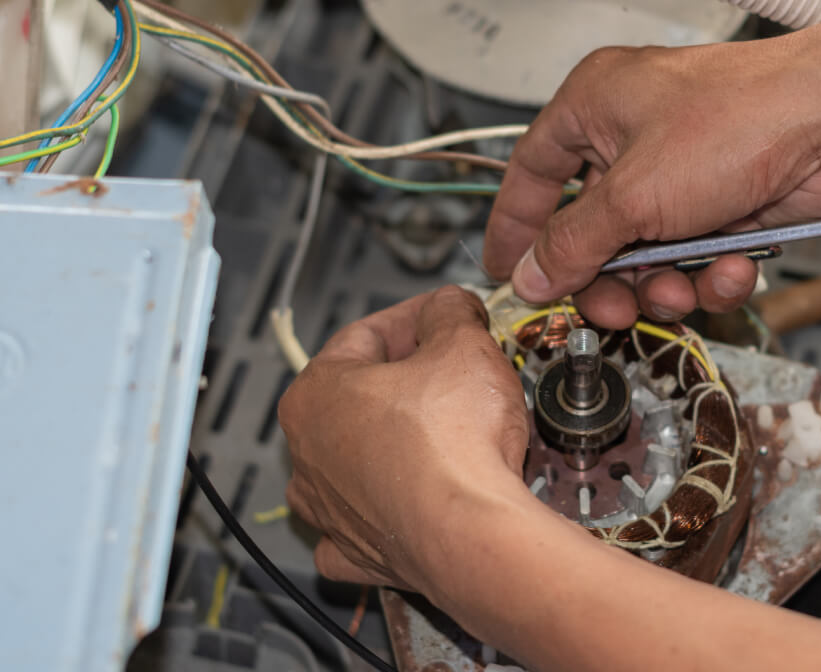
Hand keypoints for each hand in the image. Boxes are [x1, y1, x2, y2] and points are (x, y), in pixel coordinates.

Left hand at [279, 286, 530, 593]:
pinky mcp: (356, 552)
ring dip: (395, 441)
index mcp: (316, 393)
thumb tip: (449, 306)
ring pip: (357, 459)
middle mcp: (308, 452)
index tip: (448, 317)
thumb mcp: (463, 344)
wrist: (474, 534)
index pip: (366, 335)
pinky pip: (364, 522)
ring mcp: (327, 508)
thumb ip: (451, 313)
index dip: (417, 319)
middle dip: (410, 379)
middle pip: (360, 397)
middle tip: (457, 370)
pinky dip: (388, 507)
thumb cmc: (457, 442)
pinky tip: (415, 496)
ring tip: (449, 431)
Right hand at [483, 36, 820, 328]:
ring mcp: (682, 175)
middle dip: (606, 278)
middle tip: (612, 307)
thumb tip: (531, 276)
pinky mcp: (725, 205)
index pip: (533, 172)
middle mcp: (634, 138)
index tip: (503, 273)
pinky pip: (695, 258)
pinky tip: (730, 269)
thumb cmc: (740, 120)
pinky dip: (710, 273)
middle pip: (592, 231)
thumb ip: (573, 245)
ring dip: (663, 283)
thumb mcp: (633, 197)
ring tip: (680, 286)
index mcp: (594, 106)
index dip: (516, 226)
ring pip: (646, 256)